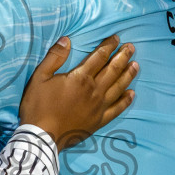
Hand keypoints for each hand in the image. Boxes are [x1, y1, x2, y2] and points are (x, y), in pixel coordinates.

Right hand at [18, 35, 136, 150]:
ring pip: (118, 87)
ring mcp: (99, 106)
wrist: (42, 136)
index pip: (99, 57)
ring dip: (128, 75)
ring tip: (136, 65)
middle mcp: (94, 90)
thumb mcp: (39, 77)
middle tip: (131, 48)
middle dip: (123, 56)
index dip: (109, 46)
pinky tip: (132, 94)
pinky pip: (117, 109)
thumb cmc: (38, 106)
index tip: (116, 38)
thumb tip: (67, 40)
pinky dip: (126, 100)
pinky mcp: (99, 120)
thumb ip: (54, 57)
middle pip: (113, 70)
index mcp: (80, 78)